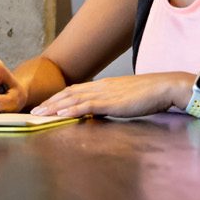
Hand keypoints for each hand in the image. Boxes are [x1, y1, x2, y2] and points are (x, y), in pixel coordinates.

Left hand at [30, 72, 191, 117]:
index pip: (76, 90)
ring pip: (72, 98)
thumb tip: (100, 111)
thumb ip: (112, 103)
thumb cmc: (151, 94)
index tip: (46, 104)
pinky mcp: (111, 102)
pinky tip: (60, 114)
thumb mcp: (126, 98)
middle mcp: (101, 86)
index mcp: (105, 85)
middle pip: (69, 92)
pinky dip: (70, 109)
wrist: (165, 87)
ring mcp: (105, 93)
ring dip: (54, 106)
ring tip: (40, 113)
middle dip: (50, 102)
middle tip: (34, 110)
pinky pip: (86, 106)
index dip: (59, 97)